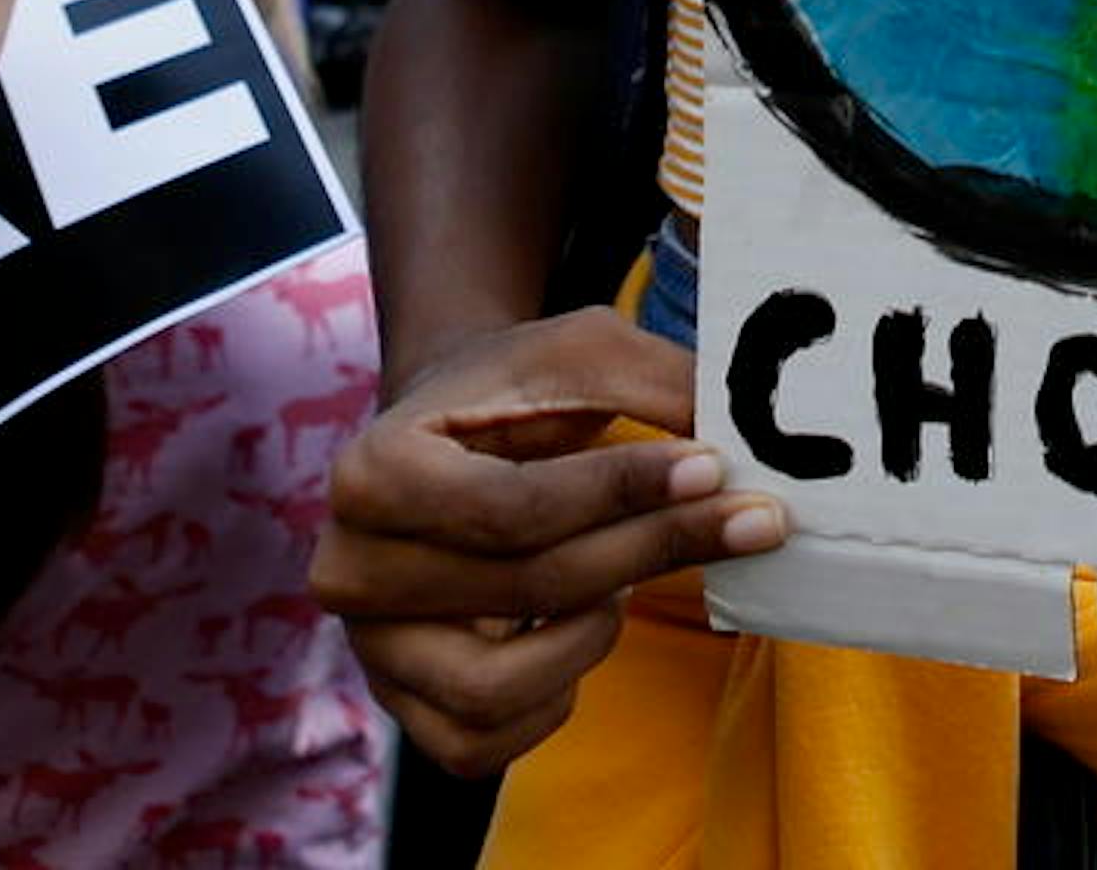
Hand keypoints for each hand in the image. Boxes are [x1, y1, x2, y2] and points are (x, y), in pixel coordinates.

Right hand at [312, 310, 788, 775]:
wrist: (450, 442)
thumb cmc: (517, 395)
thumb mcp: (582, 354)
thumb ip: (658, 383)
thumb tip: (747, 434)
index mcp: (371, 472)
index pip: (510, 509)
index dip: (622, 494)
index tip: (711, 469)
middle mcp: (349, 569)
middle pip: (525, 588)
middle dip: (649, 550)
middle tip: (743, 519)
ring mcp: (371, 650)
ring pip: (497, 688)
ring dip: (592, 634)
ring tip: (622, 576)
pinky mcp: (404, 708)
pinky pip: (484, 742)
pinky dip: (554, 697)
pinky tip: (581, 627)